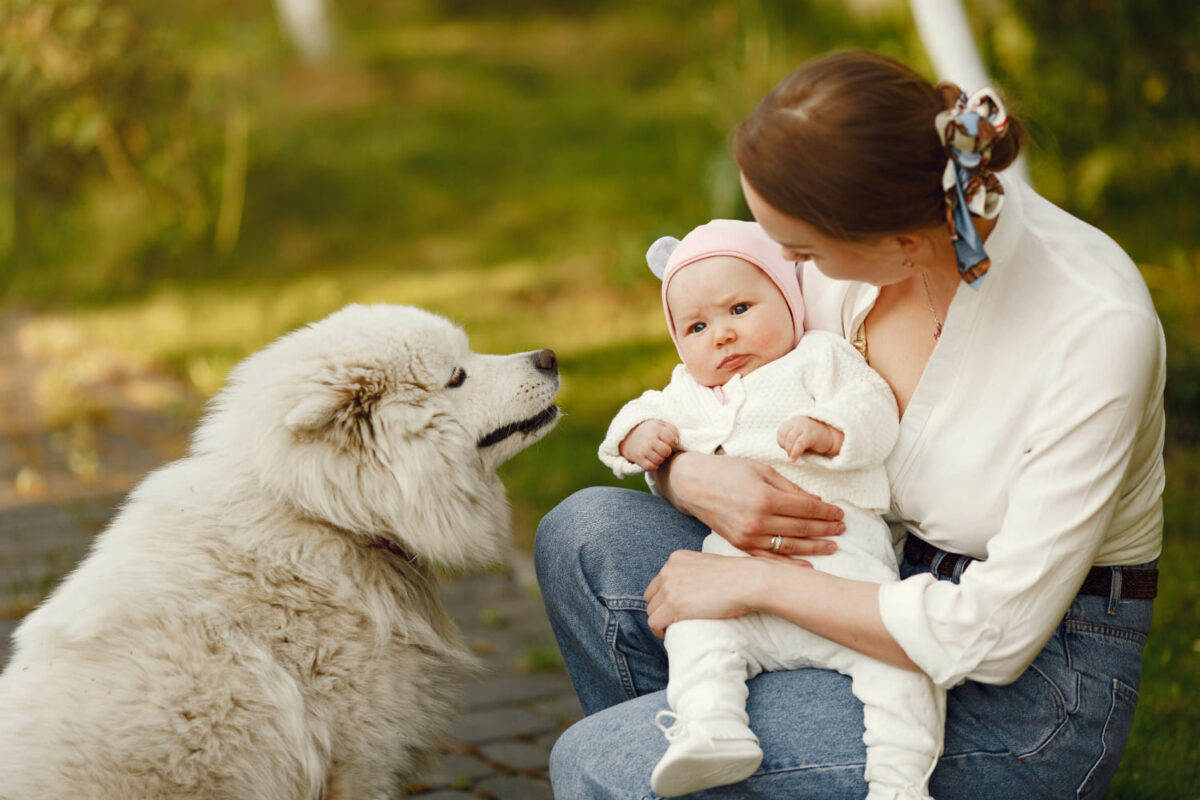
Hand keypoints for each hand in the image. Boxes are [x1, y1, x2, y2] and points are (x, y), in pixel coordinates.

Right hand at [619, 420, 679, 471]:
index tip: (666, 441)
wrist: (630, 435)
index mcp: (655, 428)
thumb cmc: (651, 431)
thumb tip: (676, 442)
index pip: (670, 439)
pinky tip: (652, 460)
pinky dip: (654, 465)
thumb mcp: (661, 425)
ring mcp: (643, 449)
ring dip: (661, 459)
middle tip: (662, 449)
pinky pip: (652, 467)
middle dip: (667, 451)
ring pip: (660, 460)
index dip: (671, 442)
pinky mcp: (638, 458)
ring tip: (657, 454)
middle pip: (666, 451)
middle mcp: (648, 439)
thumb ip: (673, 430)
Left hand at [643, 549, 810, 637]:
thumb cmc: (739, 576)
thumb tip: (695, 590)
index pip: (659, 581)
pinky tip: (669, 635)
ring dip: (660, 621)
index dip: (664, 597)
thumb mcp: (710, 565)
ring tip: (673, 629)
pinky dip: (659, 631)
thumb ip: (697, 572)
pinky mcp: (673, 604)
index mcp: (677, 558)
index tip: (675, 608)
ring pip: (651, 611)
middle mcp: (669, 569)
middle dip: (660, 609)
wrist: (748, 581)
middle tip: (674, 621)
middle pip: (651, 596)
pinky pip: (654, 623)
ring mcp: (669, 587)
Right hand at [656, 451, 844, 556]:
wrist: (693, 485)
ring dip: (814, 547)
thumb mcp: (762, 470)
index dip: (827, 513)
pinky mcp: (740, 545)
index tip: (841, 514)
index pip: (806, 509)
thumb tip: (816, 502)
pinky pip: (769, 559)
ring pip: (789, 546)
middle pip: (802, 529)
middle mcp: (758, 521)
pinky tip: (808, 566)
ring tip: (832, 545)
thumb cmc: (727, 471)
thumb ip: (790, 488)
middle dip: (826, 529)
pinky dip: (790, 564)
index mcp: (765, 498)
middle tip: (842, 529)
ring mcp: (748, 536)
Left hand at [777, 415, 843, 459]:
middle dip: (785, 447)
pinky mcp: (811, 434)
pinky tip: (793, 459)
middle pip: (785, 435)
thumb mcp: (799, 435)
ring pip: (790, 440)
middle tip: (790, 455)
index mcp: (793, 421)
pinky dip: (794, 453)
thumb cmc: (812, 438)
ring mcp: (804, 426)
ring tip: (792, 458)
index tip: (787, 450)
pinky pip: (799, 444)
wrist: (831, 436)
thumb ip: (789, 439)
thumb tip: (781, 450)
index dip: (781, 442)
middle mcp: (797, 421)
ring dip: (789, 451)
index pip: (781, 432)